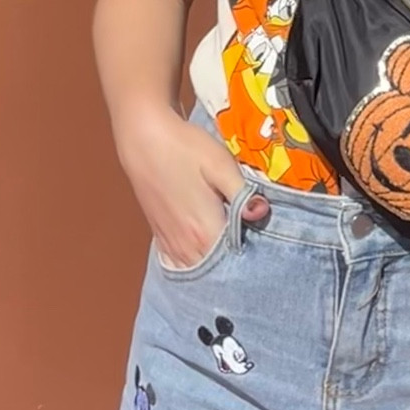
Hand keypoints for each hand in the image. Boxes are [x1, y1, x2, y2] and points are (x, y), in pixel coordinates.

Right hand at [113, 102, 268, 268]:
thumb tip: (261, 213)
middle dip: (235, 264)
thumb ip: (242, 194)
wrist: (144, 138)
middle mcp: (187, 246)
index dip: (254, 254)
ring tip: (231, 248)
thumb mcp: (221, 164)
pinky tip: (203, 252)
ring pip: (198, 270)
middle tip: (251, 244)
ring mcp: (171, 244)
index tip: (265, 242)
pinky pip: (179, 264)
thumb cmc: (184, 148)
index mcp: (205, 231)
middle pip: (217, 270)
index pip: (236, 259)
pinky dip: (193, 263)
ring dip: (215, 265)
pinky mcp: (160, 236)